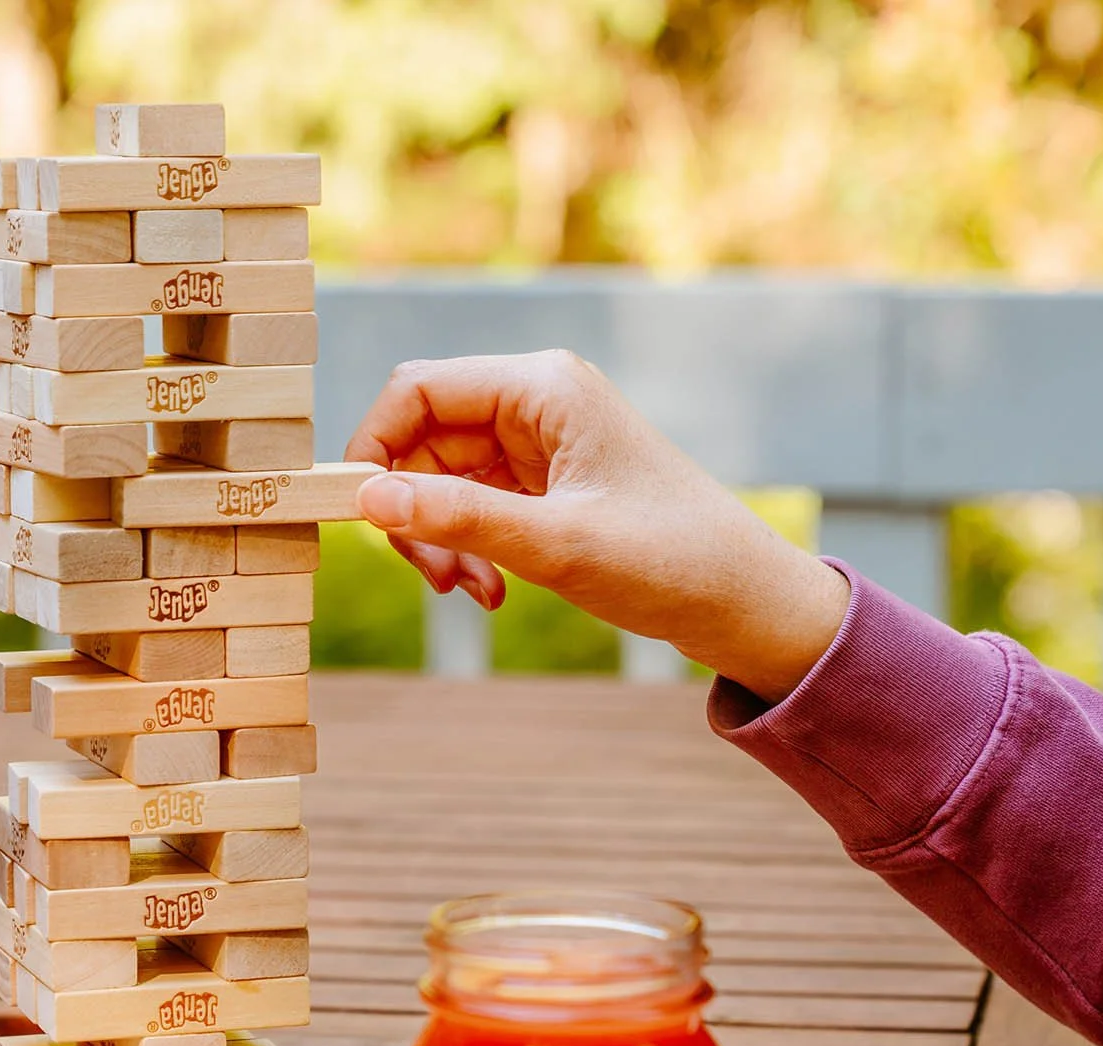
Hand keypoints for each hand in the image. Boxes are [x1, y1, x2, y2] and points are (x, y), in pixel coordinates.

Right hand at [345, 351, 850, 703]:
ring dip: (441, 540)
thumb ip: (456, 518)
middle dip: (414, 513)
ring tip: (474, 591)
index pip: (416, 391)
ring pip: (441, 481)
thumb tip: (364, 499)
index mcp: (541, 387)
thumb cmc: (669, 561)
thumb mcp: (555, 544)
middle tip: (435, 577)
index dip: (374, 448)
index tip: (358, 516)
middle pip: (421, 441)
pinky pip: (473, 507)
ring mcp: (539, 445)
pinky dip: (469, 550)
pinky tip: (494, 591)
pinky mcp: (546, 486)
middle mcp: (536, 403)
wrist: (744, 602)